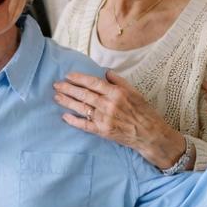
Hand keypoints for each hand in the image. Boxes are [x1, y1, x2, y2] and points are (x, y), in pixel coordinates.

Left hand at [54, 71, 185, 169]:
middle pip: (84, 94)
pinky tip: (64, 116)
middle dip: (68, 88)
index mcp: (116, 93)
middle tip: (56, 85)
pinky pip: (85, 125)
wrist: (150, 134)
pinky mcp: (102, 131)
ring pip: (81, 108)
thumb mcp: (135, 92)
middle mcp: (108, 105)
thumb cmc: (144, 112)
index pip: (93, 82)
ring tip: (57, 97)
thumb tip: (105, 72)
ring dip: (67, 102)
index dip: (78, 78)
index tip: (68, 75)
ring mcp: (104, 119)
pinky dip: (73, 120)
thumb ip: (119, 81)